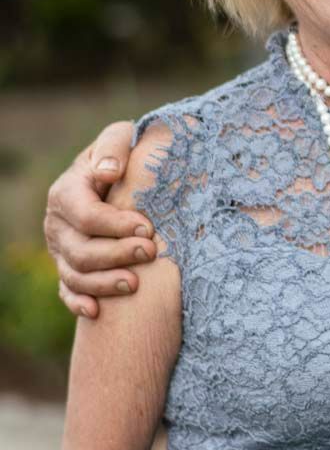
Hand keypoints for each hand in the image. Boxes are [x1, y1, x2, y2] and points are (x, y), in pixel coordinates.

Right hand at [45, 123, 149, 317]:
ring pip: (74, 275)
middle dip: (117, 254)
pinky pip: (66, 292)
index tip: (148, 228)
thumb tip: (108, 172)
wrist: (121, 175)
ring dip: (104, 283)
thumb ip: (112, 146)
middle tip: (151, 253)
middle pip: (80, 250)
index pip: (86, 216)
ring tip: (135, 284)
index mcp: (66, 192)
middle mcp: (57, 224)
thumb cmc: (123, 154)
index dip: (116, 225)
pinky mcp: (67, 268)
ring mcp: (60, 249)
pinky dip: (78, 303)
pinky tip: (97, 312)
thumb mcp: (118, 137)